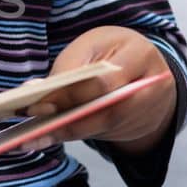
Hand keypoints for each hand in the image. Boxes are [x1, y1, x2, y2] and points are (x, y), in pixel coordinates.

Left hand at [29, 26, 176, 154]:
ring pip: (104, 128)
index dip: (69, 97)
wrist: (146, 66)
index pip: (103, 83)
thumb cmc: (111, 51)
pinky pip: (105, 134)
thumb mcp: (90, 47)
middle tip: (33, 132)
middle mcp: (153, 85)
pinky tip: (50, 137)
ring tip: (34, 139)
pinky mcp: (141, 127)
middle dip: (67, 122)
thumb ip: (67, 68)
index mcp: (140, 54)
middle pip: (106, 112)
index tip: (36, 106)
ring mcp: (150, 110)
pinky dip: (76, 134)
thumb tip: (35, 91)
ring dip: (67, 133)